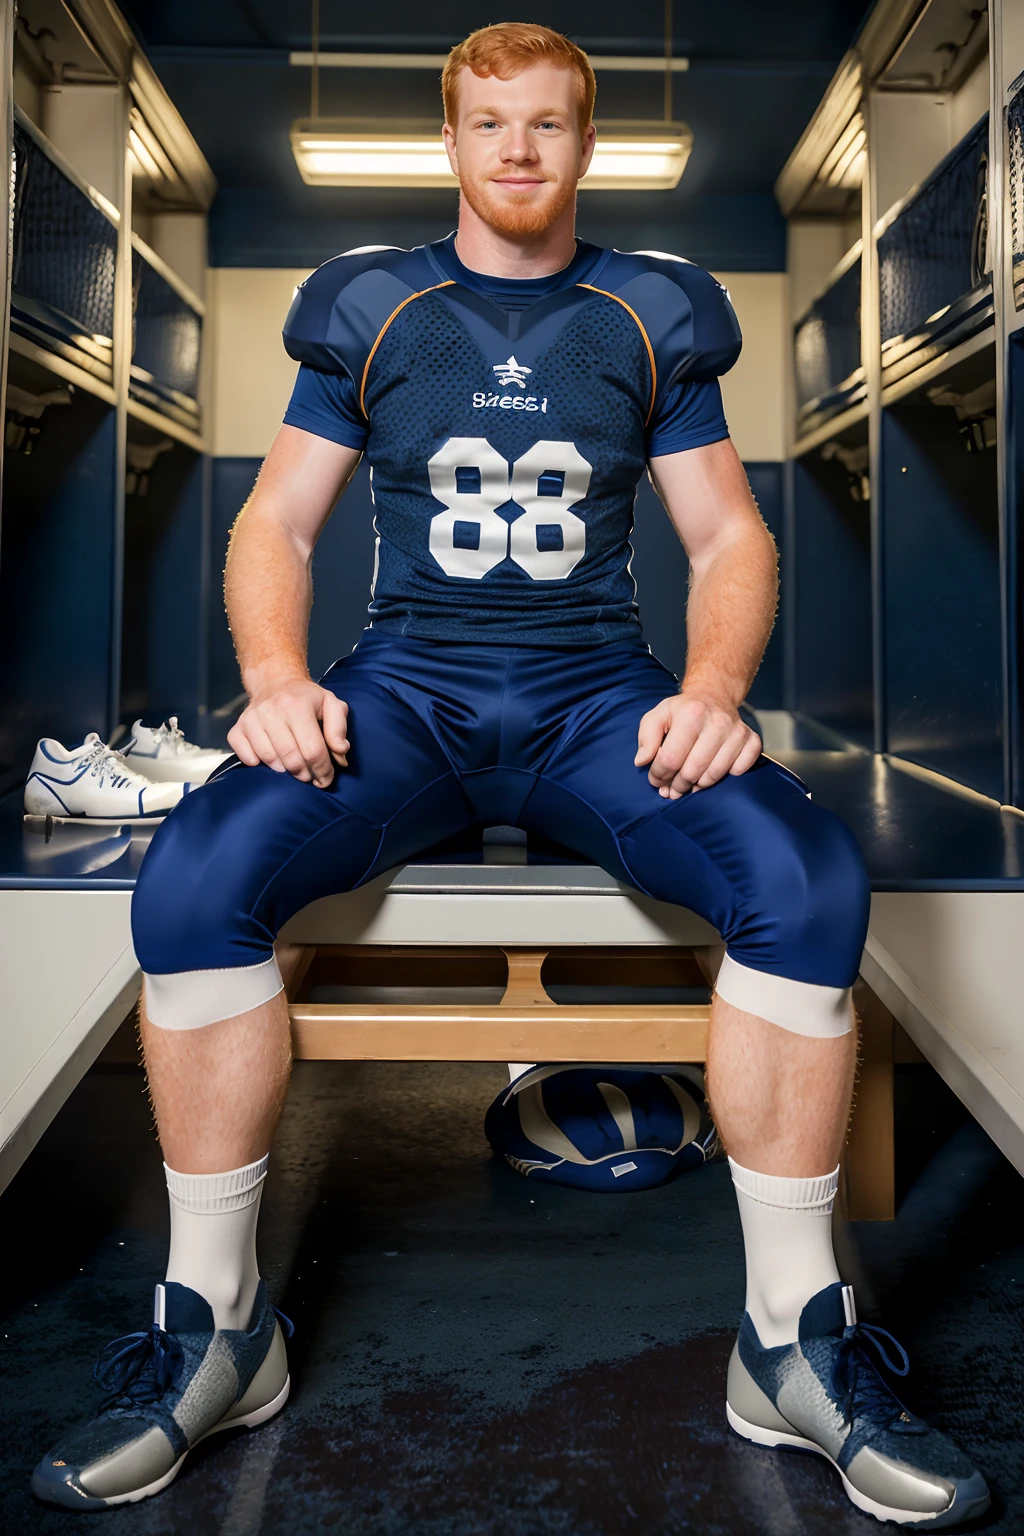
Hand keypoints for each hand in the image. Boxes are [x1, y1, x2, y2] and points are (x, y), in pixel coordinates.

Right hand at [228, 675, 349, 787]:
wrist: (274, 682)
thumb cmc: (306, 698)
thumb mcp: (330, 704)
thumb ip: (339, 728)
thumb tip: (340, 753)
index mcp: (298, 705)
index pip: (313, 750)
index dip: (323, 770)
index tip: (326, 778)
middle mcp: (272, 711)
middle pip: (291, 758)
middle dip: (305, 774)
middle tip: (311, 776)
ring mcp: (251, 720)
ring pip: (269, 759)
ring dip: (284, 770)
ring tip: (294, 766)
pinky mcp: (237, 728)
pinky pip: (246, 756)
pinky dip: (258, 763)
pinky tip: (270, 758)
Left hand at [635, 691, 760, 798]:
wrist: (714, 696)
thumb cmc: (682, 711)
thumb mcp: (658, 716)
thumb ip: (646, 738)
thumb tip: (642, 762)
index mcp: (691, 713)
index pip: (670, 759)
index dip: (659, 775)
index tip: (656, 779)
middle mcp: (718, 722)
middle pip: (692, 771)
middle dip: (677, 785)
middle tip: (671, 789)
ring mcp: (737, 732)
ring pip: (714, 775)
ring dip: (698, 786)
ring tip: (688, 784)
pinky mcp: (752, 740)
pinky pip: (739, 770)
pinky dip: (725, 777)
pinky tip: (712, 771)